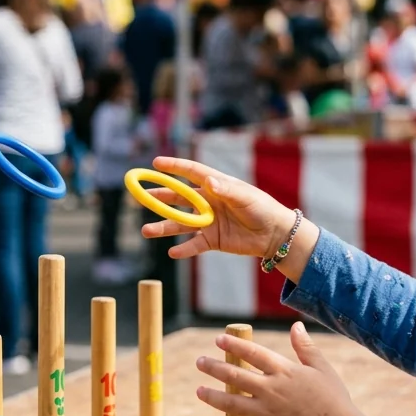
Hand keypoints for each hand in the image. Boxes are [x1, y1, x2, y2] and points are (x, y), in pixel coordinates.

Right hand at [140, 156, 319, 281]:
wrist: (275, 235)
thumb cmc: (263, 208)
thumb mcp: (246, 197)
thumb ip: (226, 190)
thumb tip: (209, 183)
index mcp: (216, 185)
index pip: (191, 173)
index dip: (173, 167)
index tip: (155, 163)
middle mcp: (207, 202)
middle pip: (178, 199)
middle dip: (159, 197)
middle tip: (140, 196)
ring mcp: (207, 222)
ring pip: (180, 223)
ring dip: (163, 227)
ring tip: (146, 230)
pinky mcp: (212, 240)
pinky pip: (193, 245)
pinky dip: (184, 249)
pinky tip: (172, 252)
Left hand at [196, 323, 366, 415]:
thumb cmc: (334, 399)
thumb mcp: (322, 368)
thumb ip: (305, 347)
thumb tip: (295, 326)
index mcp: (284, 371)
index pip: (252, 353)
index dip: (233, 345)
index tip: (218, 340)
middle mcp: (271, 390)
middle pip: (234, 376)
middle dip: (213, 368)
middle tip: (199, 362)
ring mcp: (267, 413)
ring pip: (231, 404)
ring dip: (212, 397)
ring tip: (199, 391)